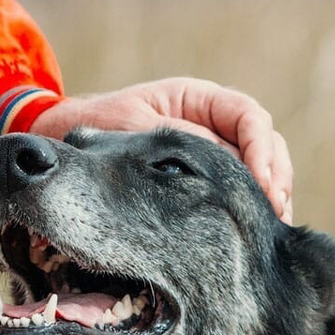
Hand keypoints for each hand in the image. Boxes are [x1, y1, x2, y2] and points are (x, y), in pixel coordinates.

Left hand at [29, 77, 293, 221]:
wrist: (59, 140)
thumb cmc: (95, 126)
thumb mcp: (136, 128)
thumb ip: (181, 141)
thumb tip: (227, 165)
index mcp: (197, 99)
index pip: (248, 117)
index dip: (261, 150)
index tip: (261, 185)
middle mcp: (209, 123)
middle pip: (262, 145)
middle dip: (273, 178)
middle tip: (275, 214)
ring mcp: (207, 152)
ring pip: (255, 171)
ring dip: (266, 197)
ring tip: (270, 228)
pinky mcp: (199, 182)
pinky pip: (232, 191)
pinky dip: (244, 209)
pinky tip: (249, 235)